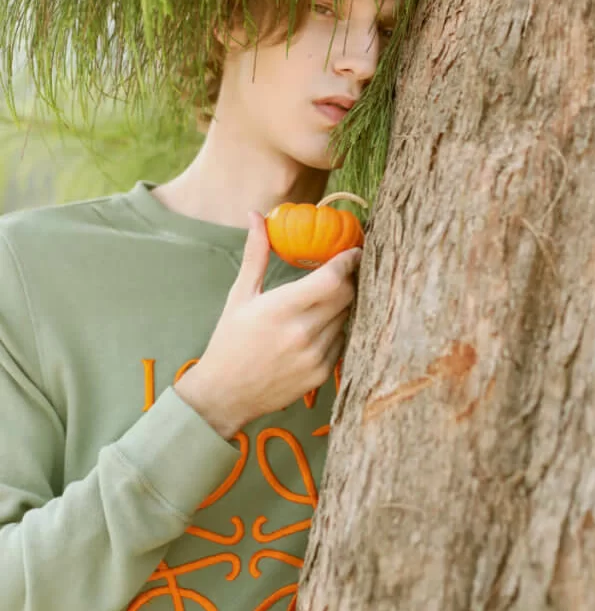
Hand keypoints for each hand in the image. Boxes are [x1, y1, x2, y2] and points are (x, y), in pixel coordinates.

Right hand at [173, 211, 361, 438]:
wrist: (225, 394)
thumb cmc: (230, 340)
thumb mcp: (240, 295)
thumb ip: (256, 254)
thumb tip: (257, 216)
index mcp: (280, 308)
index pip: (332, 279)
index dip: (348, 261)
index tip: (354, 250)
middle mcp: (302, 333)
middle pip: (347, 296)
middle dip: (349, 279)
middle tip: (345, 270)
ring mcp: (314, 356)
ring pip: (347, 318)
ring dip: (343, 304)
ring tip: (330, 297)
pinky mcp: (321, 374)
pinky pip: (342, 341)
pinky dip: (337, 328)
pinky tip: (321, 325)